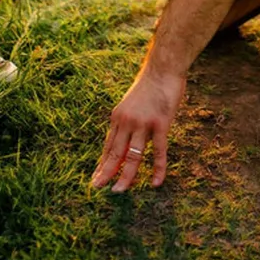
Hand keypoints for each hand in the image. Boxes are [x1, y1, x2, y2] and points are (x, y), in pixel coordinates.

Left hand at [90, 69, 183, 192]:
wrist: (163, 68)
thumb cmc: (151, 85)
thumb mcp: (133, 103)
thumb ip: (129, 120)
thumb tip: (127, 137)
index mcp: (118, 117)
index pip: (108, 146)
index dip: (103, 163)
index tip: (97, 177)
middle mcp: (126, 122)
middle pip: (115, 153)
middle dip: (107, 172)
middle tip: (99, 188)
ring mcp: (143, 124)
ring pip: (132, 156)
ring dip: (126, 176)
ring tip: (120, 190)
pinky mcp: (160, 124)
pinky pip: (158, 152)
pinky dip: (158, 169)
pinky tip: (156, 182)